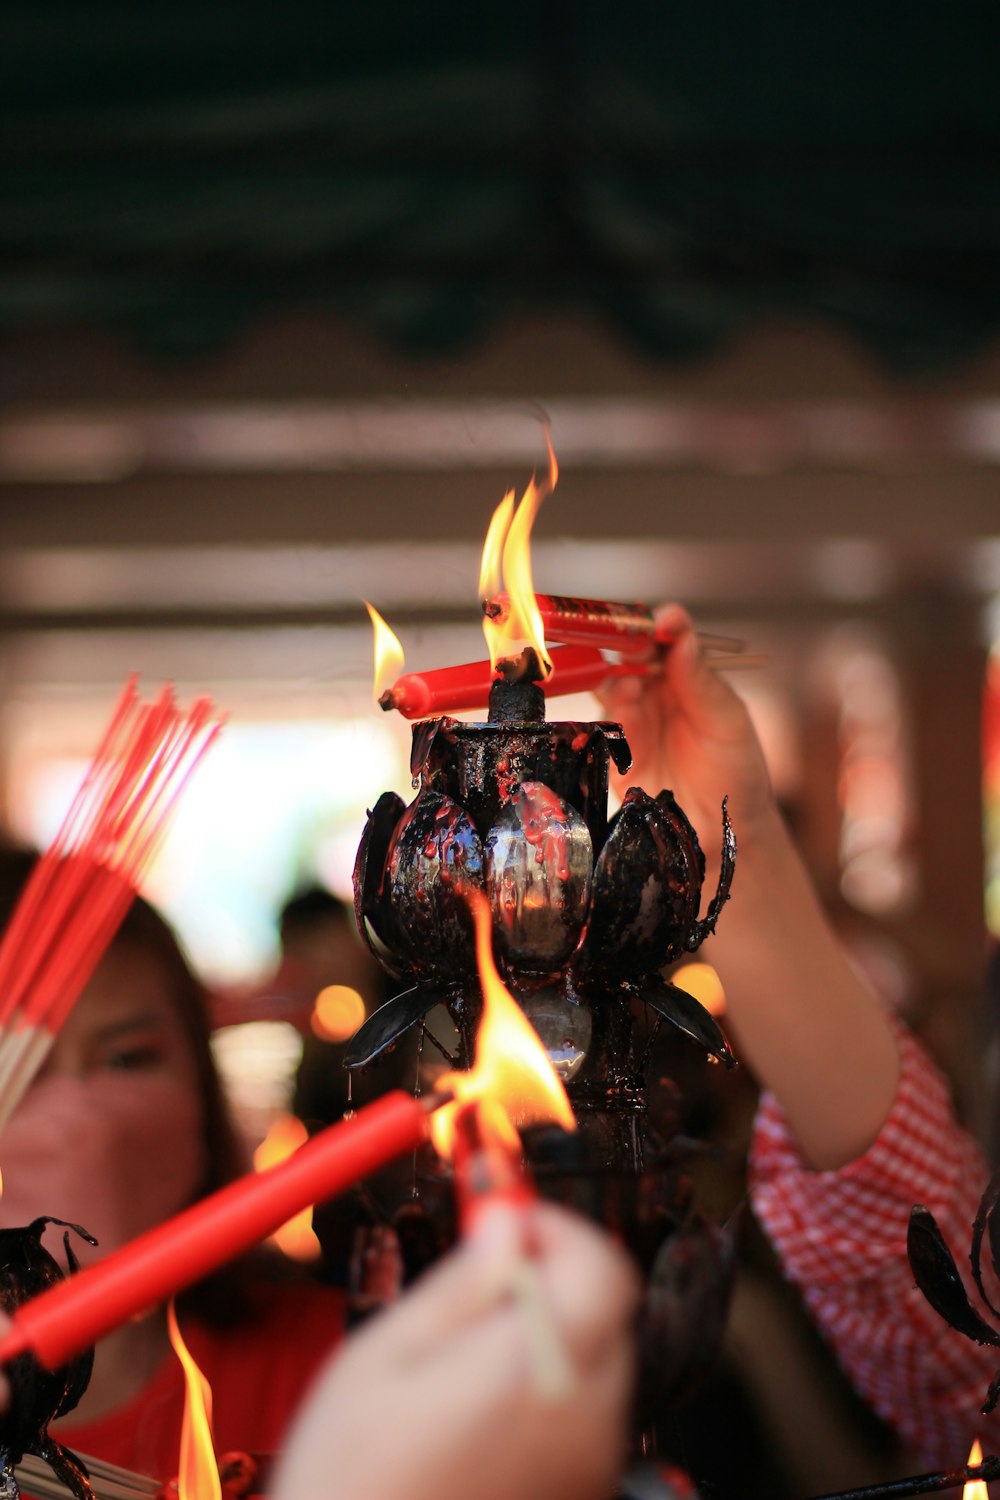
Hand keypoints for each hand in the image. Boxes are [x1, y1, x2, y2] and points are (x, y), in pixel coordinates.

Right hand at [273, 1202, 639, 1499]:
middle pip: (602, 1313)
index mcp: (540, 1367)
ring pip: (591, 1365)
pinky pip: (580, 1420)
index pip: (602, 1266)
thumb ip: (462, 1282)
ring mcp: (589, 1465)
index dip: (557, 1229)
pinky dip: (544, 1397)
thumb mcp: (385, 1355)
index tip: (507, 1225)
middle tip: (477, 1288)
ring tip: (463, 1365)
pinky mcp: (581, 1495)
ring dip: (544, 1340)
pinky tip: (478, 1415)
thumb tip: (504, 1222)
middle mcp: (584, 1418)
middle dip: (547, 1283)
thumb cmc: (354, 1484)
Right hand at [600, 604, 773, 849]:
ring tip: (631, 686)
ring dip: (618, 679)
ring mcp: (635, 721)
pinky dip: (608, 714)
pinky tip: (621, 712)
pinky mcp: (616, 752)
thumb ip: (702, 682)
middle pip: (634, 655)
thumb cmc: (737, 774)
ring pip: (613, 686)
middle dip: (632, 647)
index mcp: (689, 677)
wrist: (723, 831)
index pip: (671, 639)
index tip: (666, 620)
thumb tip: (682, 638)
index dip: (665, 625)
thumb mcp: (729, 723)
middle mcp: (658, 692)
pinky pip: (602, 726)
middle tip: (636, 648)